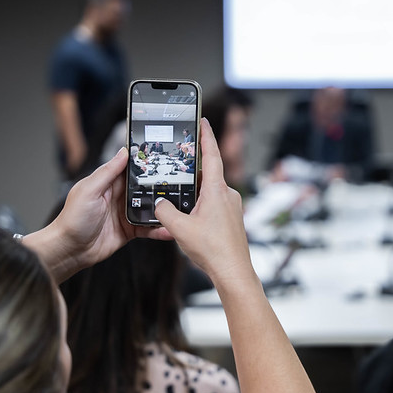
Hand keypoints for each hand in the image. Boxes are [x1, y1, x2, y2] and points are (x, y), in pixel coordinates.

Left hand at [25, 147, 171, 282]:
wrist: (70, 250)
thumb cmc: (72, 219)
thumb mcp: (89, 190)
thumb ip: (107, 172)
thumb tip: (123, 152)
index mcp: (108, 183)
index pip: (129, 168)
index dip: (144, 163)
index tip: (162, 157)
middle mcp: (118, 197)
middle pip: (144, 187)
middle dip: (159, 186)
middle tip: (178, 183)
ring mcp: (125, 214)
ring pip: (150, 208)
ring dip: (162, 209)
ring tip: (178, 207)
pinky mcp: (130, 230)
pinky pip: (148, 228)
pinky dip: (159, 229)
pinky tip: (168, 229)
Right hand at [155, 118, 253, 286]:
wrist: (233, 272)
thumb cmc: (213, 250)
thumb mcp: (179, 228)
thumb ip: (165, 211)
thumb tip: (159, 204)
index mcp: (217, 190)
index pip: (212, 155)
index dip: (206, 135)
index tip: (203, 120)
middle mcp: (228, 195)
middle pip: (208, 174)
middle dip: (193, 170)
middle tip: (179, 163)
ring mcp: (232, 207)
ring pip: (210, 192)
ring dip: (195, 193)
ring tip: (179, 200)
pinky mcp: (232, 219)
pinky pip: (214, 206)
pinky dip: (200, 207)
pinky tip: (189, 220)